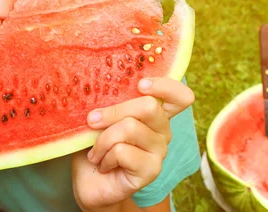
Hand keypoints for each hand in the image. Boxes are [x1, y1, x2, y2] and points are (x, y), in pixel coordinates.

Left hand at [71, 78, 194, 210]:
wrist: (88, 182)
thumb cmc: (94, 144)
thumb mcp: (100, 117)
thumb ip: (108, 101)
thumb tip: (100, 85)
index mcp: (155, 113)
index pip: (179, 96)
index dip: (165, 86)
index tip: (140, 84)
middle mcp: (162, 131)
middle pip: (149, 106)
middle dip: (113, 111)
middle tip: (91, 121)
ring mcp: (159, 151)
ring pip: (130, 128)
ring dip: (102, 139)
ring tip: (95, 152)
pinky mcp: (151, 170)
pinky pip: (122, 151)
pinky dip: (104, 156)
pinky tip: (103, 165)